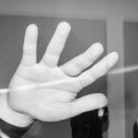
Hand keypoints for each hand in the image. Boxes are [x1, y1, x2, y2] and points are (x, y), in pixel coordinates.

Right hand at [0, 23, 118, 124]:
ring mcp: (45, 69)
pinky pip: (30, 53)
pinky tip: (33, 29)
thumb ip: (85, 104)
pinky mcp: (28, 67)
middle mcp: (60, 74)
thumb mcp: (67, 110)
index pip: (90, 75)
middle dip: (87, 57)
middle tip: (98, 47)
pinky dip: (30, 42)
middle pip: (75, 64)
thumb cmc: (46, 109)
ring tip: (65, 26)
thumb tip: (105, 99)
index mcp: (71, 85)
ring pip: (53, 53)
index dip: (102, 67)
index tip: (114, 56)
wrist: (23, 110)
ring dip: (59, 40)